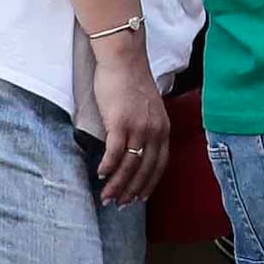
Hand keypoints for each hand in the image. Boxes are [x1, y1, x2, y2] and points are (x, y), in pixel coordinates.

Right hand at [83, 36, 167, 209]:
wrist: (123, 59)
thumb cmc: (130, 82)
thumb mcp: (147, 109)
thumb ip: (145, 128)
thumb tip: (135, 147)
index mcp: (163, 128)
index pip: (160, 165)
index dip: (149, 184)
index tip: (140, 198)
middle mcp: (154, 131)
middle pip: (144, 170)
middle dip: (132, 191)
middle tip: (119, 204)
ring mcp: (138, 127)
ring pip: (129, 165)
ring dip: (117, 185)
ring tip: (106, 197)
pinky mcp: (120, 122)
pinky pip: (115, 152)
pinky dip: (108, 167)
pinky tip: (100, 175)